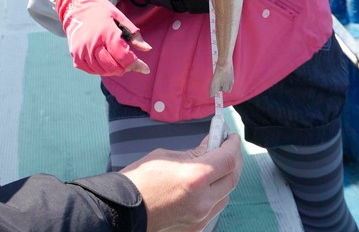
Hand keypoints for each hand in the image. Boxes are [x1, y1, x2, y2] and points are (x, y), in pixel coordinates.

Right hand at [56, 0, 150, 75]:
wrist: (76, 5)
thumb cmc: (100, 10)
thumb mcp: (119, 16)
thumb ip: (134, 34)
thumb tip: (147, 49)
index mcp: (106, 32)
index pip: (123, 56)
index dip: (136, 64)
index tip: (145, 68)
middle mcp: (92, 44)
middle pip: (113, 67)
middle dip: (125, 68)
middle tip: (130, 62)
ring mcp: (82, 51)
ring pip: (102, 71)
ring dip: (114, 70)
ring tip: (118, 61)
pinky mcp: (76, 56)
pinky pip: (91, 70)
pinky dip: (101, 70)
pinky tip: (105, 62)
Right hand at [122, 133, 242, 231]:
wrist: (124, 209)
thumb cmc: (142, 178)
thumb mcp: (169, 156)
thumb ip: (194, 153)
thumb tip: (210, 146)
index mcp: (196, 178)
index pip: (228, 160)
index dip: (232, 145)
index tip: (230, 135)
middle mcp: (203, 201)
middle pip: (232, 178)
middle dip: (233, 159)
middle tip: (227, 146)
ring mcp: (201, 218)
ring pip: (226, 195)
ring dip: (226, 178)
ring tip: (218, 164)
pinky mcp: (196, 228)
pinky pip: (214, 208)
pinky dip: (215, 194)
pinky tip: (207, 184)